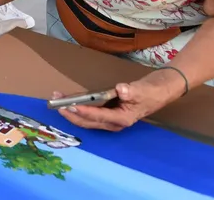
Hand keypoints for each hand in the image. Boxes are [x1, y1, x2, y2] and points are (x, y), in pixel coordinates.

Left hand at [52, 70, 184, 131]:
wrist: (158, 91)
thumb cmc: (150, 92)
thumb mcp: (142, 90)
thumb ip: (131, 91)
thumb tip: (121, 89)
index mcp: (122, 119)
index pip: (98, 117)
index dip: (83, 112)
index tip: (70, 105)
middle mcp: (113, 123)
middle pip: (87, 122)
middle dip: (70, 113)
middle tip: (55, 102)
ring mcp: (109, 119)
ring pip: (86, 119)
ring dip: (70, 110)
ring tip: (56, 99)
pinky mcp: (106, 113)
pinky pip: (88, 113)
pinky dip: (77, 107)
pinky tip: (67, 99)